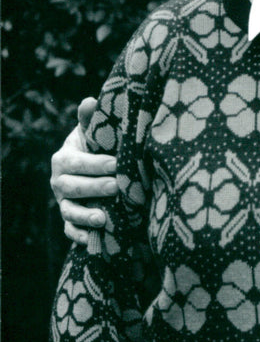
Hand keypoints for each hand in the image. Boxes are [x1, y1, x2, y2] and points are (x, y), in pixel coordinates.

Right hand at [50, 97, 116, 244]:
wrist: (95, 166)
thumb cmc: (97, 145)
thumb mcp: (93, 132)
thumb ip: (90, 119)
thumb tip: (90, 101)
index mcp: (64, 159)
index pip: (76, 162)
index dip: (95, 164)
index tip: (116, 163)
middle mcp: (60, 182)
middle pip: (72, 187)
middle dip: (94, 188)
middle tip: (117, 187)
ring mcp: (64, 202)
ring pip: (69, 211)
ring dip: (85, 216)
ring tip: (104, 218)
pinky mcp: (70, 220)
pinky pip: (71, 230)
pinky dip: (80, 236)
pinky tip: (94, 239)